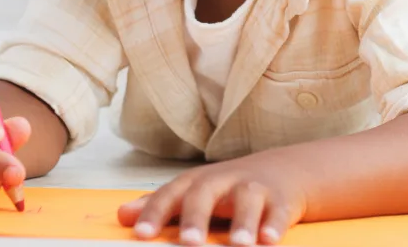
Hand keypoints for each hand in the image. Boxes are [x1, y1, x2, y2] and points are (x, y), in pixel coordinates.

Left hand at [117, 152, 308, 245]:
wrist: (285, 169)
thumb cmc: (230, 187)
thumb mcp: (195, 191)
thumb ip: (161, 205)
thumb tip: (122, 215)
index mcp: (197, 182)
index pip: (171, 195)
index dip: (155, 213)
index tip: (142, 235)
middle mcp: (223, 181)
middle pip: (206, 193)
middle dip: (197, 217)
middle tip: (189, 243)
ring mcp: (254, 189)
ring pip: (247, 201)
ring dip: (243, 223)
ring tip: (239, 245)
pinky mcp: (281, 200)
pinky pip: (279, 212)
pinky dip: (274, 225)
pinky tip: (269, 240)